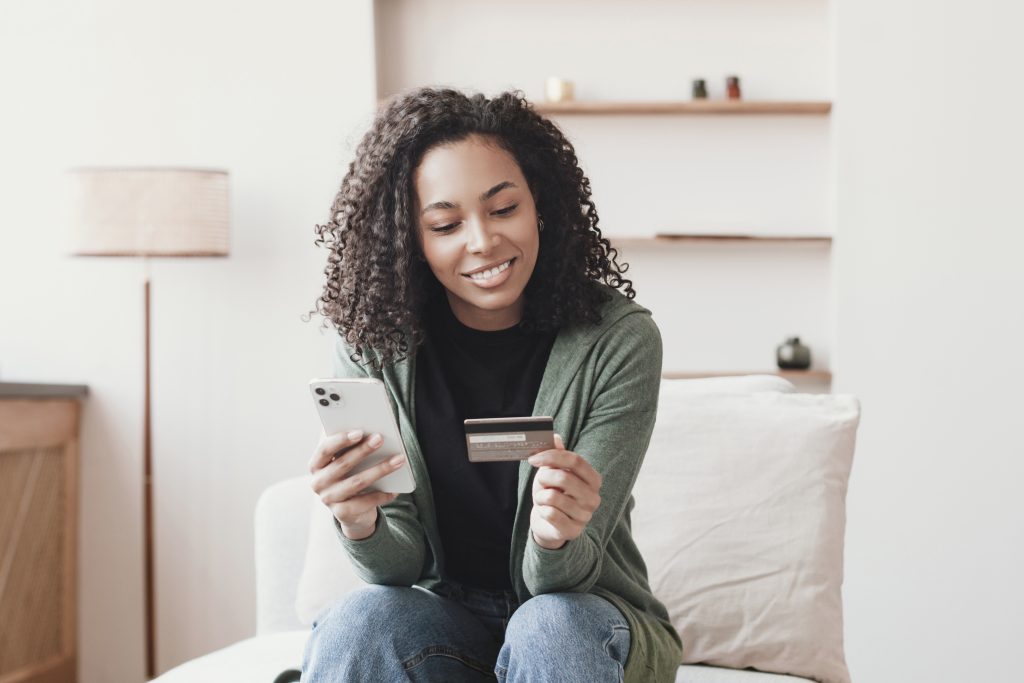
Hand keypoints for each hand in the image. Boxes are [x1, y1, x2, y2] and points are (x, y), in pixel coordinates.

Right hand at [308, 429, 406, 539]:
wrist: (350, 511)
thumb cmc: (349, 476)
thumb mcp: (345, 460)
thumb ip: (350, 446)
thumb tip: (369, 431)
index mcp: (316, 465)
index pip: (325, 449)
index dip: (341, 440)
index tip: (359, 432)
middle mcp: (318, 483)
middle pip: (343, 464)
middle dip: (363, 450)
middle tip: (380, 438)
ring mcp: (329, 499)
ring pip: (357, 482)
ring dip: (380, 469)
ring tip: (398, 459)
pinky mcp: (342, 513)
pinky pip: (365, 502)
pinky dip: (382, 494)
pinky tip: (395, 488)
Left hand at [527, 434, 602, 549]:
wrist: (548, 523)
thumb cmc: (553, 493)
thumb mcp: (553, 472)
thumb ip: (556, 454)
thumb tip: (555, 437)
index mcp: (593, 479)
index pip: (576, 460)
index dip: (552, 456)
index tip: (533, 459)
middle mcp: (594, 498)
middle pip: (564, 477)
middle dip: (544, 478)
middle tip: (539, 481)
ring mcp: (585, 516)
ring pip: (553, 497)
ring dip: (540, 497)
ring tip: (543, 500)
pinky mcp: (573, 531)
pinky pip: (550, 514)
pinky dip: (541, 511)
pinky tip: (545, 512)